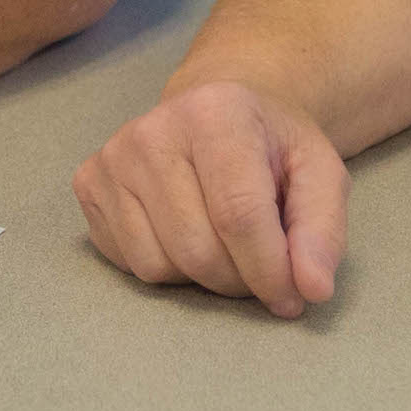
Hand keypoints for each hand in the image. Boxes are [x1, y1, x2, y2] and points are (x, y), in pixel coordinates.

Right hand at [73, 80, 348, 317]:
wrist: (216, 113)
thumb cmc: (269, 146)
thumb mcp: (318, 173)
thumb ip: (322, 230)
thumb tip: (313, 288)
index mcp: (215, 112)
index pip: (238, 214)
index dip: (268, 271)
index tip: (292, 299)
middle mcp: (152, 130)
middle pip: (197, 249)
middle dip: (238, 280)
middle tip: (261, 269)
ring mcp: (112, 158)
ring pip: (158, 265)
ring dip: (201, 278)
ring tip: (224, 246)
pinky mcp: (88, 184)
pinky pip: (129, 264)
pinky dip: (167, 269)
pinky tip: (186, 235)